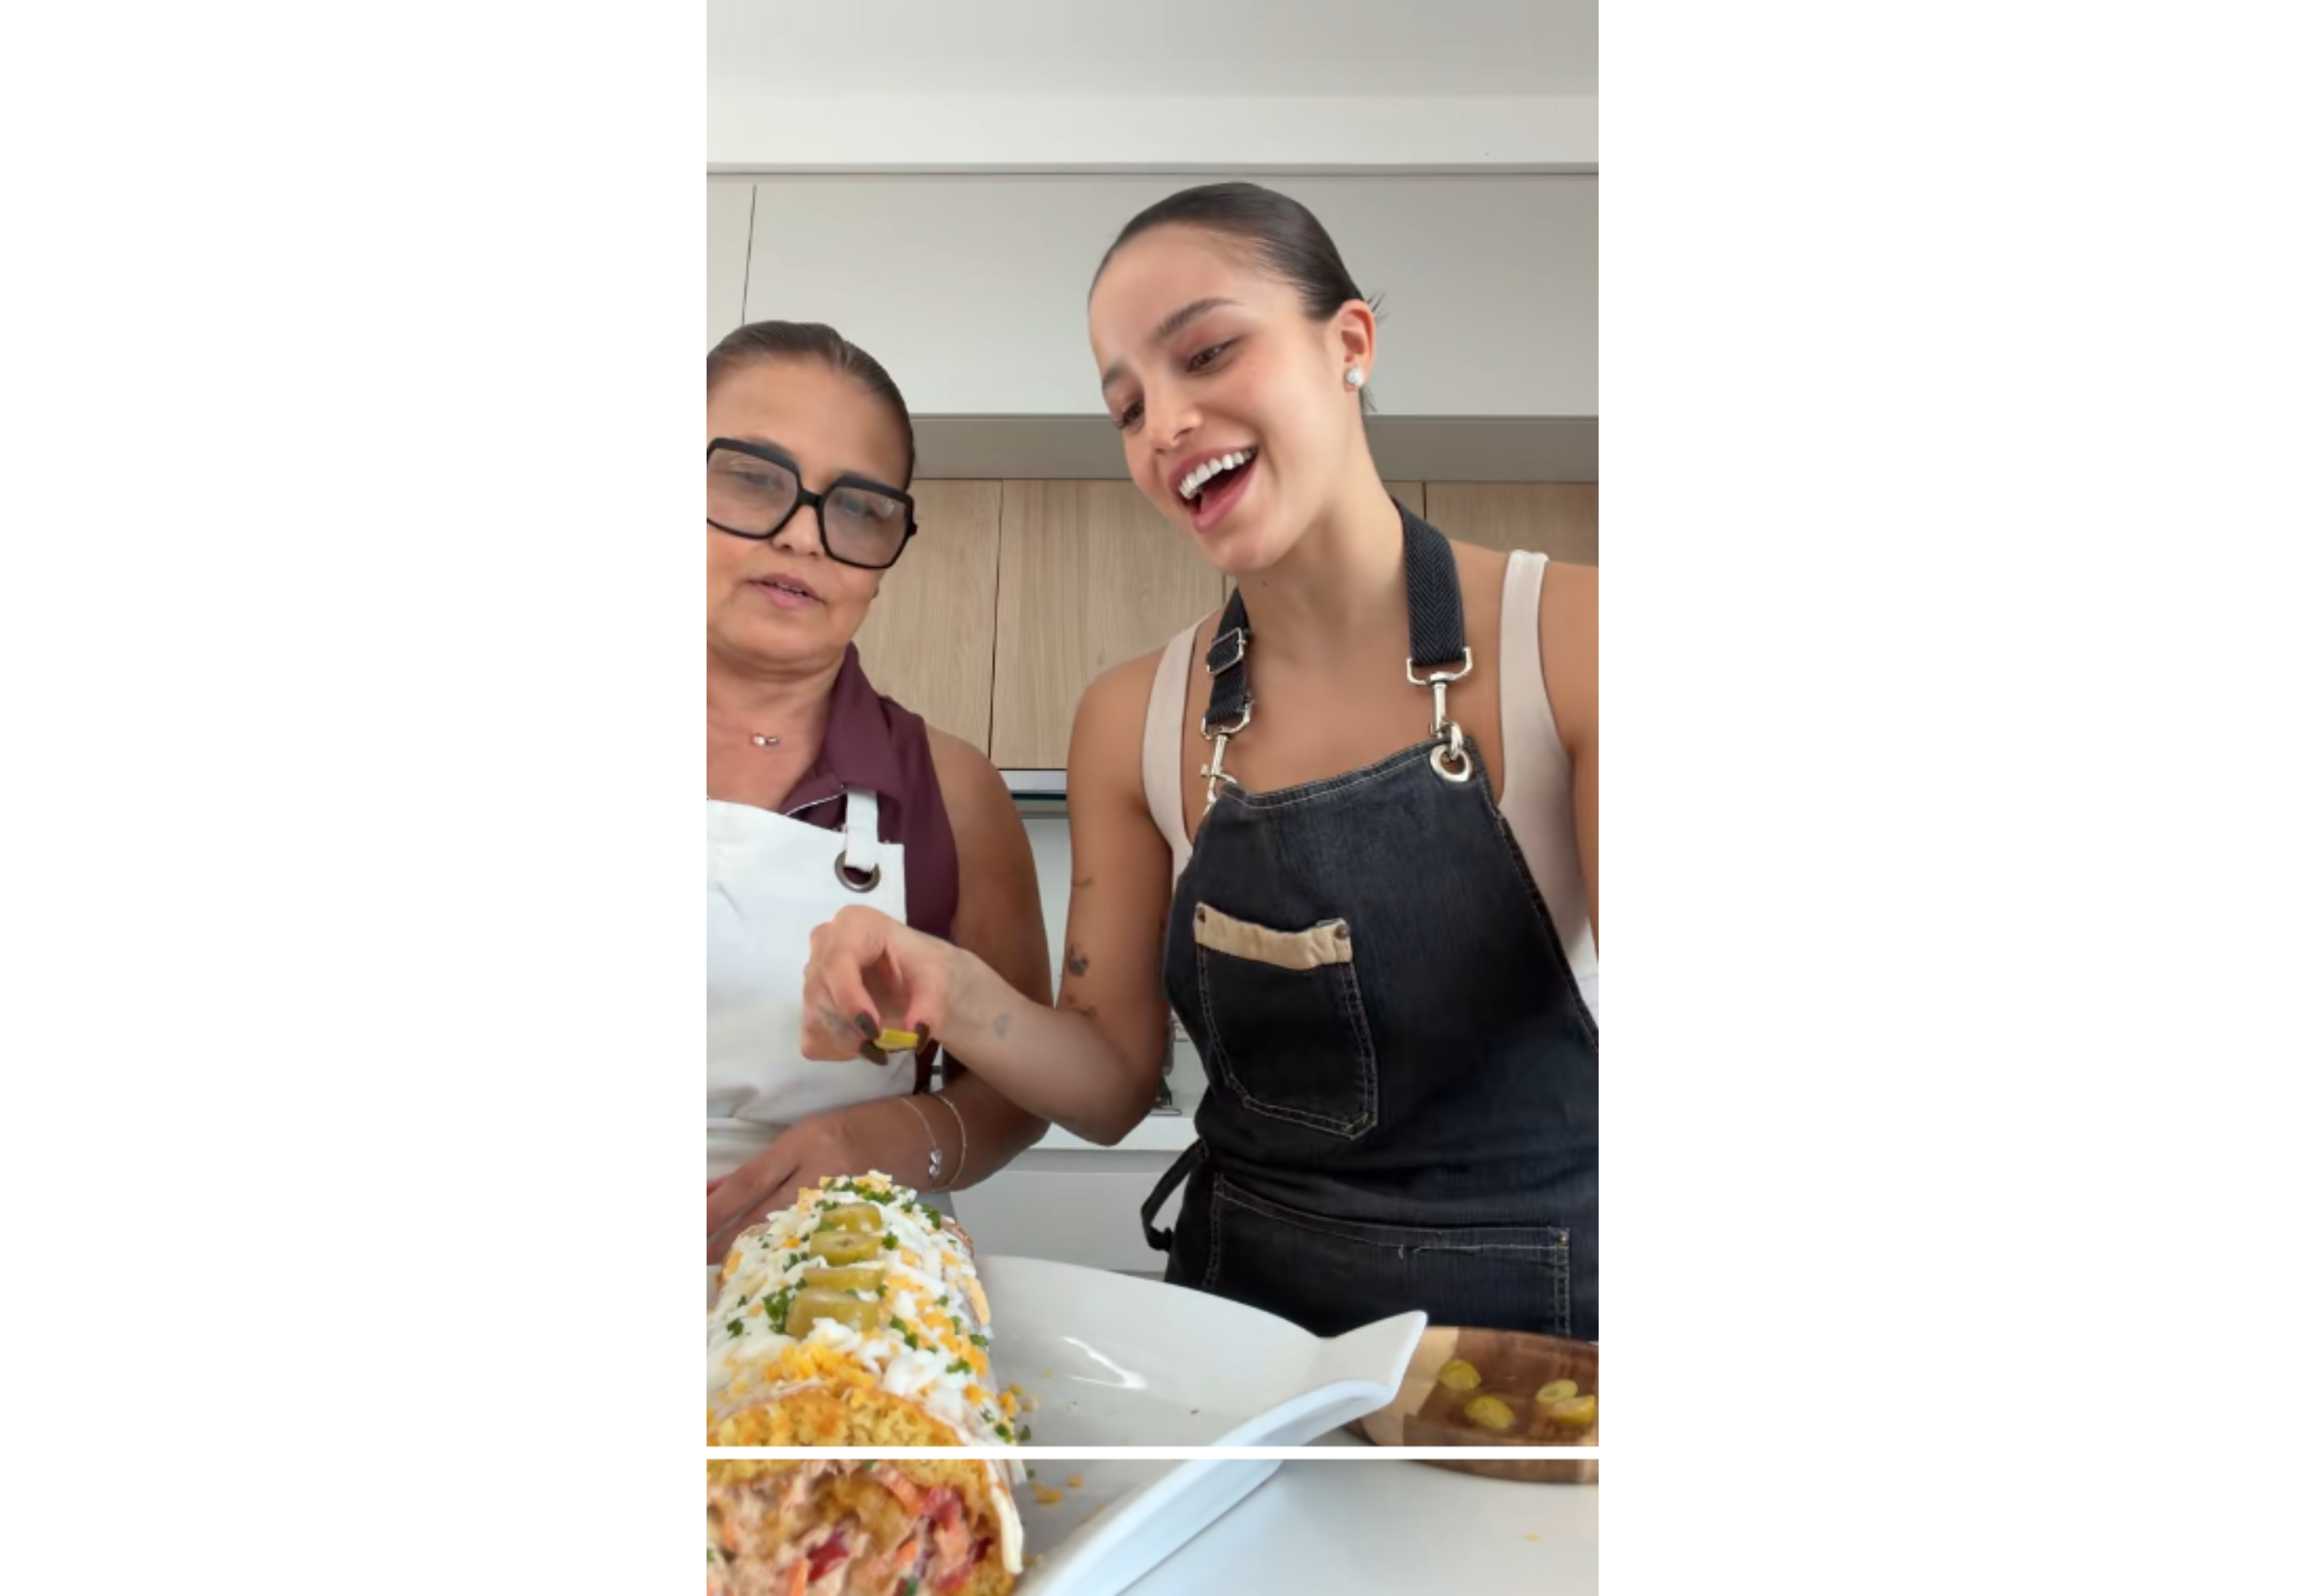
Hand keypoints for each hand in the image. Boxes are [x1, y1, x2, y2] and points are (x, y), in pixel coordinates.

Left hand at [705, 1111, 874, 1267]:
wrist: (926, 1137)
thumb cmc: (863, 1127)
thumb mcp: (809, 1133)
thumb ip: (766, 1166)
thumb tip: (715, 1193)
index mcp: (806, 1142)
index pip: (748, 1181)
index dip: (714, 1209)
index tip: (694, 1225)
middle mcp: (823, 1172)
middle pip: (763, 1217)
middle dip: (725, 1243)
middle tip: (703, 1258)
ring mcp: (845, 1204)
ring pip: (789, 1239)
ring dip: (754, 1257)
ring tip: (729, 1274)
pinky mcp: (863, 1226)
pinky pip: (818, 1250)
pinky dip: (792, 1263)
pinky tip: (776, 1276)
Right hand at [801, 906, 958, 1064]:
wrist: (911, 978)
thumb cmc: (919, 967)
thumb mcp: (936, 977)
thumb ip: (929, 1003)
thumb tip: (916, 1033)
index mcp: (853, 924)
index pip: (836, 962)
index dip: (849, 999)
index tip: (873, 1030)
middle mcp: (823, 945)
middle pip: (822, 995)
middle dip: (854, 1029)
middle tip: (887, 1045)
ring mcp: (810, 976)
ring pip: (817, 1020)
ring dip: (851, 1043)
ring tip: (882, 1044)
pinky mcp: (807, 1005)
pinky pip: (813, 1038)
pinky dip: (840, 1050)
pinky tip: (862, 1042)